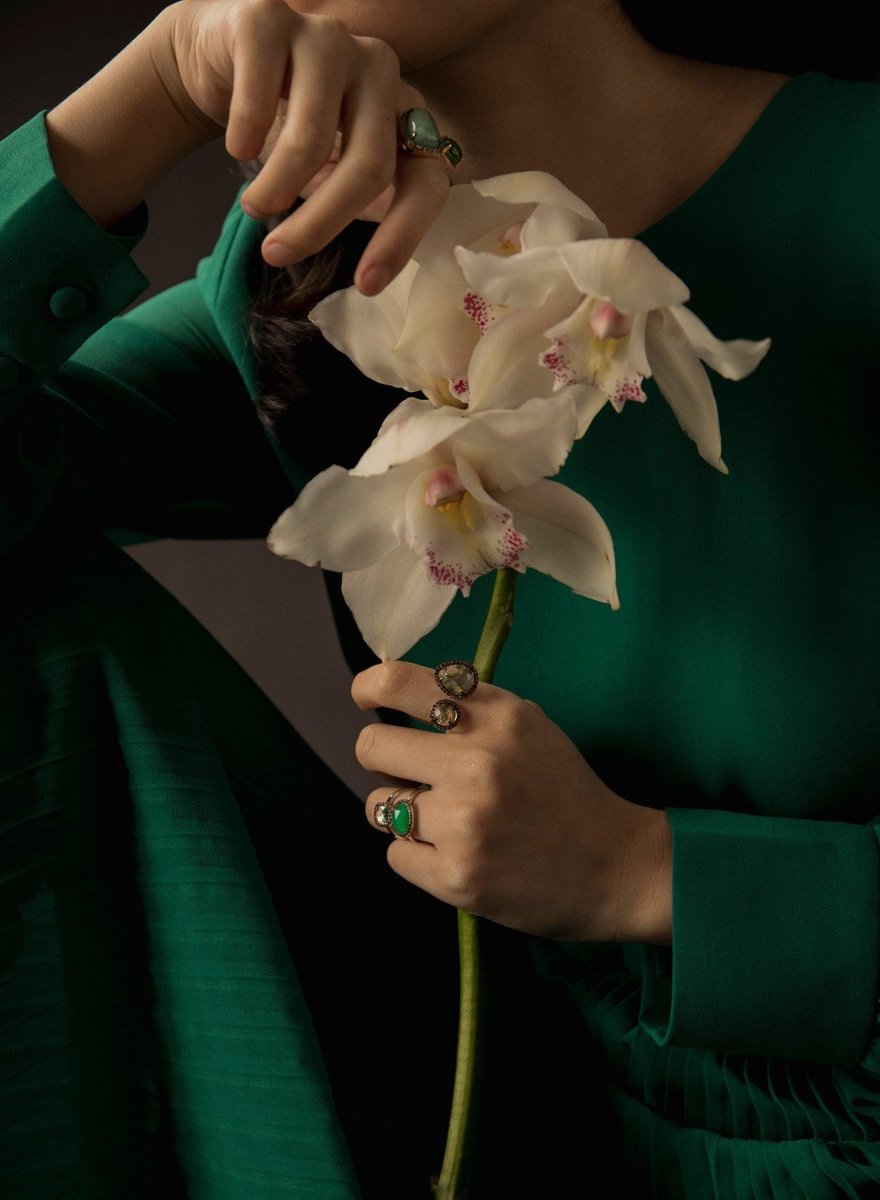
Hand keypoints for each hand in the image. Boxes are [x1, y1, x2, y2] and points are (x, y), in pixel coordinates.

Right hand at [165, 0, 450, 292]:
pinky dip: (244, 139)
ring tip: (254, 208)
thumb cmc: (287, 127)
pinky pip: (259, 97)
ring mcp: (329, 38)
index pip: (427, 181)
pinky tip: (238, 149)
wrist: (222, 59)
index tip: (364, 286)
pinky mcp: (271, 19)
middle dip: (320, 224)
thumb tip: (371, 274)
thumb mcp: (333, 173)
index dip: (401, 237)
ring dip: (274, 189)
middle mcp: (379, 70)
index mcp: (404, 114)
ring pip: (314, 139)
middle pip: (370, 167)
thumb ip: (362, 205)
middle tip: (278, 254)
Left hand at [352, 662, 672, 943]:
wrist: (615, 868)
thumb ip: (472, 710)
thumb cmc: (565, 792)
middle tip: (409, 775)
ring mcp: (464, 822)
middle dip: (383, 761)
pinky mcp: (455, 876)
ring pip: (379, 806)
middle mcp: (477, 762)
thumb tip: (396, 697)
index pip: (400, 684)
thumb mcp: (530, 728)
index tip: (366, 697)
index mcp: (498, 717)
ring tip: (445, 822)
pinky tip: (458, 855)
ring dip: (402, 814)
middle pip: (372, 747)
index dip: (370, 688)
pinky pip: (396, 855)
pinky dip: (419, 857)